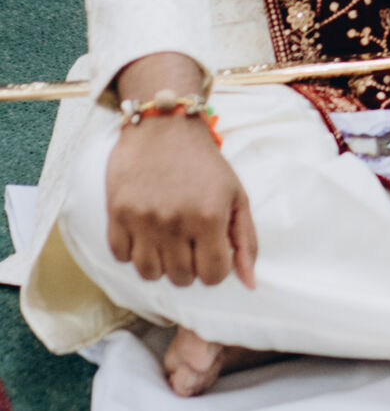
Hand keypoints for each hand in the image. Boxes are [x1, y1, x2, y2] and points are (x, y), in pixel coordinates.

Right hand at [105, 59, 256, 291]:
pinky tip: (144, 232)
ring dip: (159, 264)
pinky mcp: (117, 213)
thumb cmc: (204, 163)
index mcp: (209, 218)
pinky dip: (132, 251)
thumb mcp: (236, 195)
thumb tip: (249, 284)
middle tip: (188, 241)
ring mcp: (143, 220)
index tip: (210, 252)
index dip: (214, 269)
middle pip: (181, 278)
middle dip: (188, 266)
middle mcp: (175, 222)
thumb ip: (246, 241)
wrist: (164, 126)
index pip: (213, 276)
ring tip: (165, 241)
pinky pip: (121, 257)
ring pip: (149, 274)